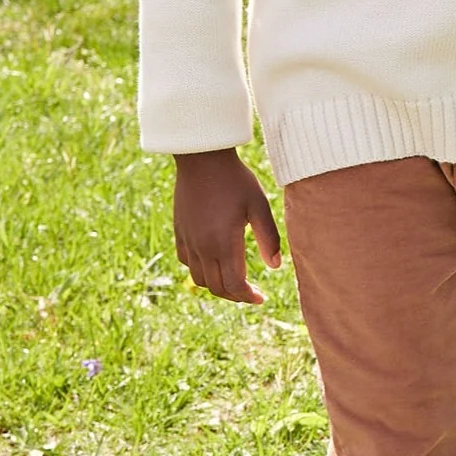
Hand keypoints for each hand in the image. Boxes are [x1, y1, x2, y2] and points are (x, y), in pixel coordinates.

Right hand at [172, 148, 281, 303]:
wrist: (202, 158)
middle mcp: (202, 247)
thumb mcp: (259, 206)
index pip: (234, 285)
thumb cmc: (236, 179)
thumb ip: (268, 238)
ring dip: (217, 285)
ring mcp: (188, 240)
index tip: (260, 298)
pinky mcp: (179, 231)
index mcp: (223, 243)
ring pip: (199, 279)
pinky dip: (200, 269)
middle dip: (235, 295)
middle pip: (216, 287)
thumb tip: (275, 267)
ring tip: (233, 281)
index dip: (248, 297)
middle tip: (250, 293)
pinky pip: (186, 261)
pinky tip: (213, 261)